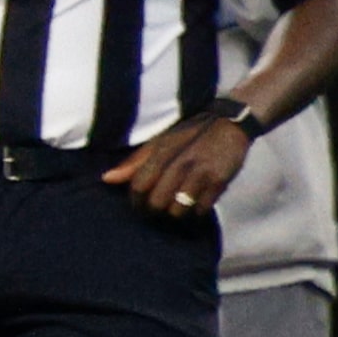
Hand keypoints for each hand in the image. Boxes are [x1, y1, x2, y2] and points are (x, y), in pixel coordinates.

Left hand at [102, 117, 250, 217]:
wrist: (230, 123)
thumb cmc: (189, 134)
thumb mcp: (161, 141)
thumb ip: (134, 162)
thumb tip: (106, 179)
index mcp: (162, 151)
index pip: (139, 186)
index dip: (135, 201)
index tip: (138, 205)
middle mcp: (180, 163)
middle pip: (157, 203)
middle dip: (155, 211)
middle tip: (158, 210)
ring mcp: (201, 174)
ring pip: (178, 210)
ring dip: (176, 213)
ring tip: (177, 206)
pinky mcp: (219, 182)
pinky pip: (201, 210)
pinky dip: (196, 212)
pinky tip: (195, 204)